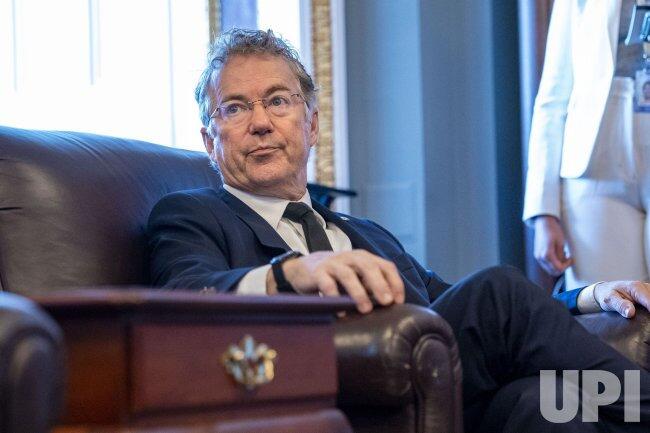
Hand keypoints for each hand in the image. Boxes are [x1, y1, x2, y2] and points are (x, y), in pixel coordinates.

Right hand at [267, 250, 404, 313]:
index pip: (386, 266)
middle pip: (369, 267)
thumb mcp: (357, 276)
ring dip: (359, 292)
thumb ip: (371, 286)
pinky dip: (334, 297)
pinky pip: (327, 284)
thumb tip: (390, 305)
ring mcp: (334, 263)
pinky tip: (340, 312)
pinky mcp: (318, 272)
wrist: (304, 268)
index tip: (398, 301)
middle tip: (386, 302)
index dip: (395, 282)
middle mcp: (351, 258)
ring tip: (366, 309)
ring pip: (348, 274)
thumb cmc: (337, 276)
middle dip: (379, 284)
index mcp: (365, 258)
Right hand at [533, 215, 572, 275]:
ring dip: (557, 265)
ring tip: (562, 255)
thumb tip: (563, 264)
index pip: (558, 268)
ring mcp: (537, 256)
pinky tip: (556, 254)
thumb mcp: (561, 243)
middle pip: (553, 271)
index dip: (566, 265)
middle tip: (567, 258)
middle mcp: (540, 257)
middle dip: (562, 267)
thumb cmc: (553, 231)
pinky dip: (552, 262)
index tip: (571, 258)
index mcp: (546, 254)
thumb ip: (561, 256)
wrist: (544, 223)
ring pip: (549, 269)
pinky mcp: (537, 255)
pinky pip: (546, 264)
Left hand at [594, 280, 649, 317]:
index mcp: (636, 288)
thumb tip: (630, 313)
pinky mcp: (648, 294)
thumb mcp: (610, 300)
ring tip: (645, 318)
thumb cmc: (607, 294)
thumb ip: (620, 306)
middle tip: (646, 321)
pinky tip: (646, 314)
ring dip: (649, 309)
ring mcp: (647, 290)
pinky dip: (649, 307)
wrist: (605, 290)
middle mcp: (644, 287)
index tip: (649, 320)